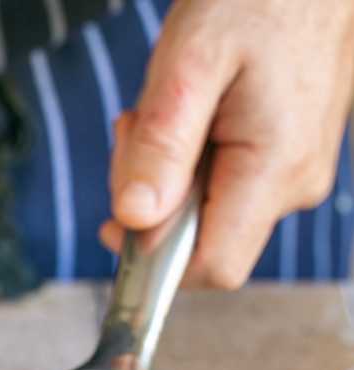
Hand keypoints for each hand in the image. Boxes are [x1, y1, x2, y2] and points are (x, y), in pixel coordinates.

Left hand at [100, 0, 353, 287]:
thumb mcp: (190, 62)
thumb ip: (161, 146)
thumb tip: (134, 219)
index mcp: (274, 168)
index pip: (212, 266)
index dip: (156, 260)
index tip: (116, 222)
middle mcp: (294, 186)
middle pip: (201, 244)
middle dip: (153, 205)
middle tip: (136, 130)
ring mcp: (294, 178)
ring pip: (207, 216)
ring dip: (167, 177)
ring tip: (167, 109)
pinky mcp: (286, 165)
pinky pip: (223, 190)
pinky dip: (190, 163)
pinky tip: (191, 116)